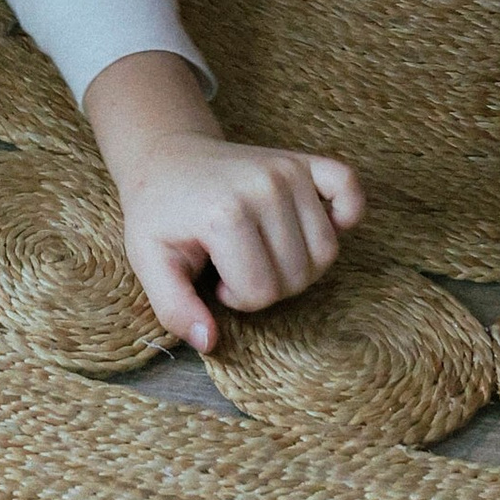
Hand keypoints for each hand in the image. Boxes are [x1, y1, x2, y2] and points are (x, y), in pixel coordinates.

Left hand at [83, 48, 363, 350]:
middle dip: (267, 285)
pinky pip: (350, 190)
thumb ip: (175, 308)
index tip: (215, 276)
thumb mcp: (150, 262)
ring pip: (325, 251)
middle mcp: (264, 187)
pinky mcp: (303, 161)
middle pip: (297, 275)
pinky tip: (316, 225)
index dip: (237, 298)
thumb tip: (209, 342)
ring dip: (298, 264)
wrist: (166, 156)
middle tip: (237, 264)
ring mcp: (288, 170)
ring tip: (261, 250)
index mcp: (225, 214)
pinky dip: (346, 214)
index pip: (261, 292)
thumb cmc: (159, 213)